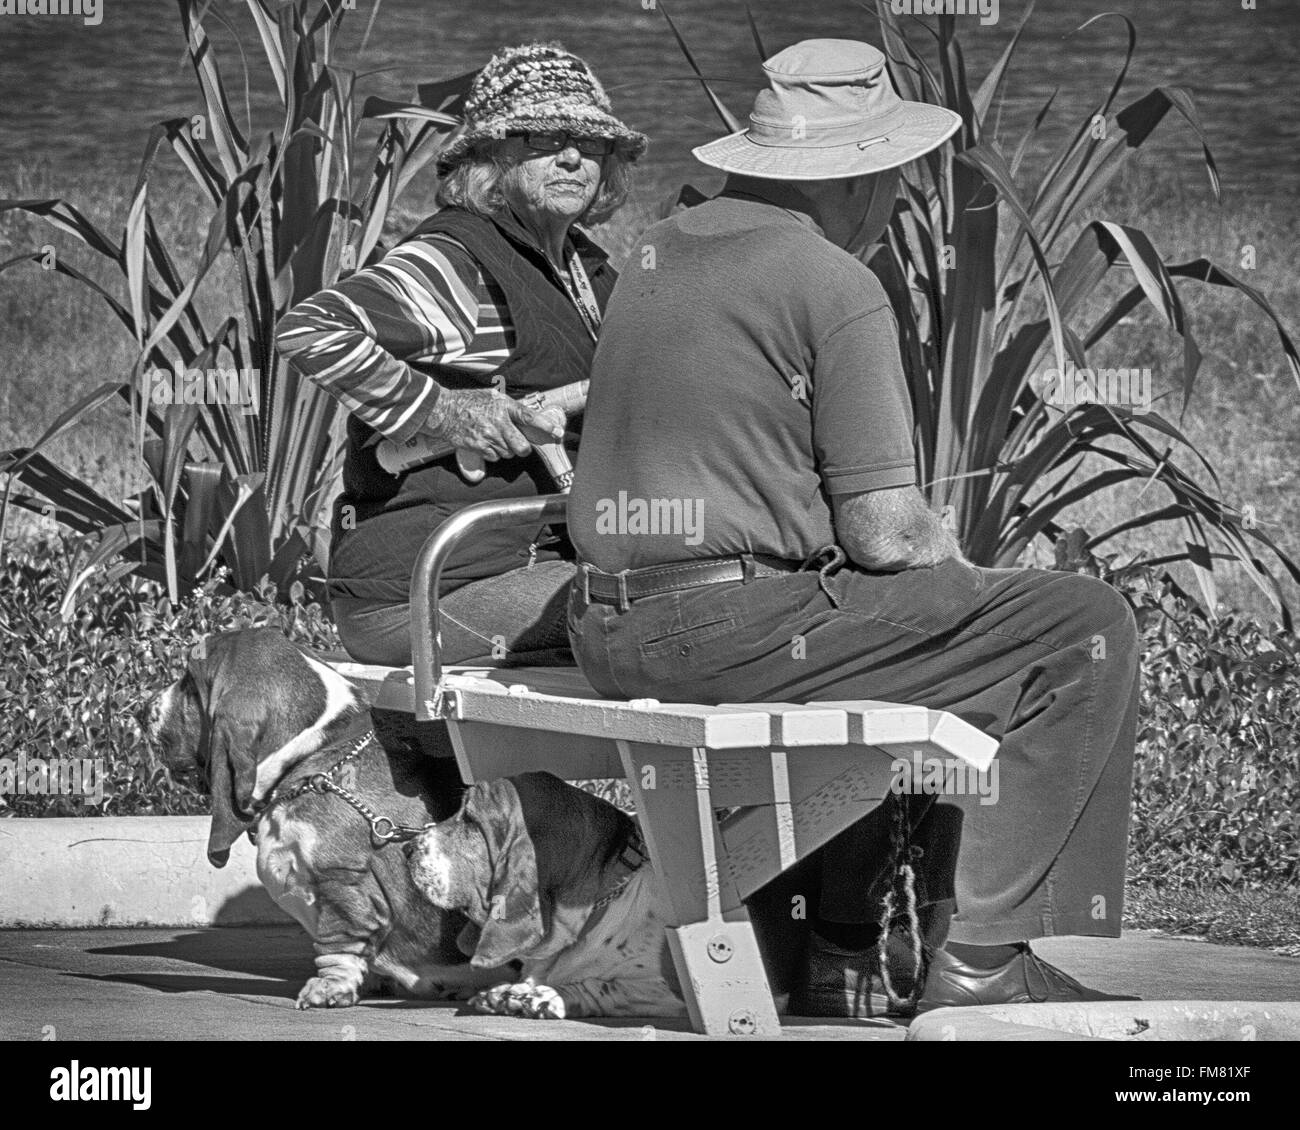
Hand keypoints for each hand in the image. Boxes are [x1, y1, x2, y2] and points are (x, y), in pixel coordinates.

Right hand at [421, 388, 563, 463]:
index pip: (529, 417)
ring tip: (495, 438)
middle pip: (521, 446)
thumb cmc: (468, 401)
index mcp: (504, 406)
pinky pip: (494, 457)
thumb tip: (527, 417)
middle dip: (522, 448)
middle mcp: (498, 422)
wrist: (443, 410)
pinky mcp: (478, 447)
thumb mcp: (492, 396)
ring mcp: (488, 436)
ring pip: (508, 454)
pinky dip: (493, 454)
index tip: (558, 433)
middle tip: (518, 444)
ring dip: (506, 450)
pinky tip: (485, 443)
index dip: (546, 426)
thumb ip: (509, 407)